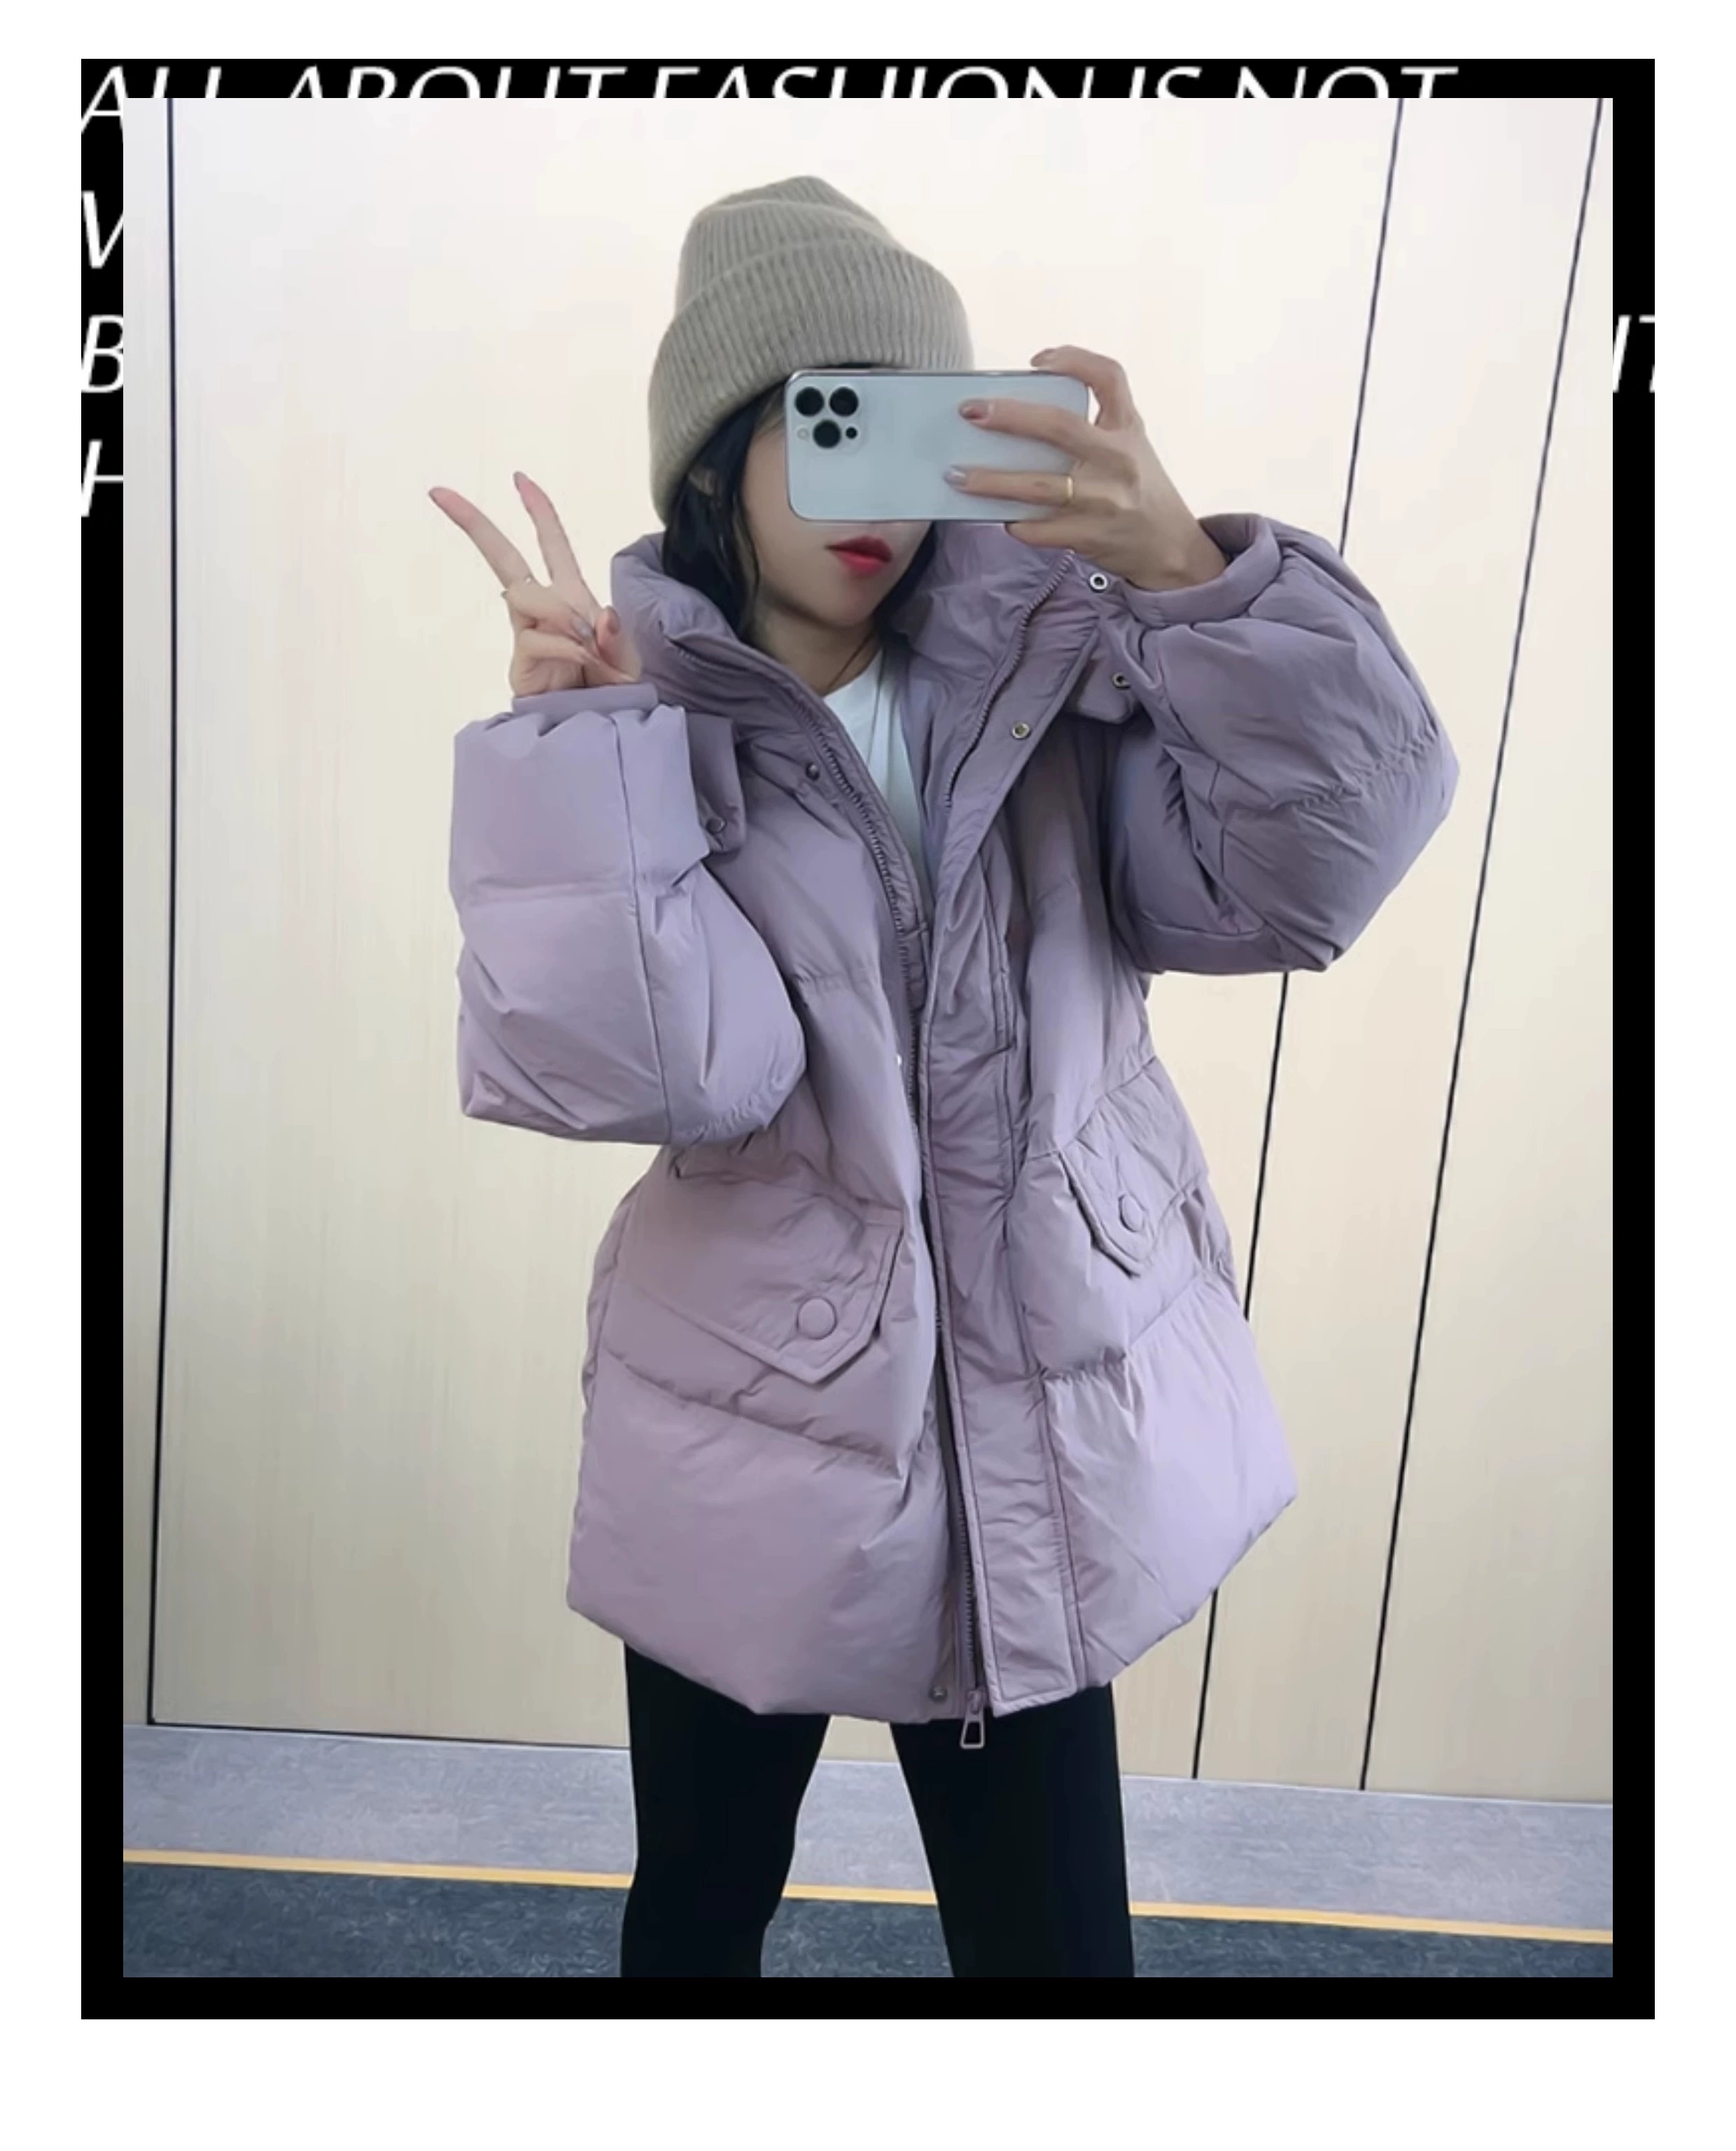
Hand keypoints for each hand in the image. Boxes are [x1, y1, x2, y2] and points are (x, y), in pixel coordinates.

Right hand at [429, 472, 640, 697]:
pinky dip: (562, 644)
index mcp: (571, 598)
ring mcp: (528, 635)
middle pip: (504, 559)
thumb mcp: (627, 660)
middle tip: (440, 494)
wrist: (600, 729)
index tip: (520, 479)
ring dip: (558, 611)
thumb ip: (617, 638)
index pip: (552, 546)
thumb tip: (601, 616)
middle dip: (475, 524)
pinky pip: (534, 638)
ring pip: (522, 594)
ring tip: (588, 645)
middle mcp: (544, 610)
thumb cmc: (611, 691)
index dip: (539, 511)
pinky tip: (580, 660)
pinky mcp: (520, 664)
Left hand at [946, 347, 1228, 591]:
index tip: (1037, 361)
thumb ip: (1091, 426)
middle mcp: (1118, 460)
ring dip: (991, 481)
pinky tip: (996, 516)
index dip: (1073, 359)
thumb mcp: (1129, 445)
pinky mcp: (1089, 536)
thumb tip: (1016, 419)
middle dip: (1009, 417)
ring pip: (1037, 487)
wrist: (1169, 547)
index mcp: (1127, 428)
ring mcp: (1103, 501)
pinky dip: (1013, 523)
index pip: (1109, 376)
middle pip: (1059, 426)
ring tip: (956, 476)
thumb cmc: (1137, 488)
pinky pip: (1038, 529)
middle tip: (970, 412)